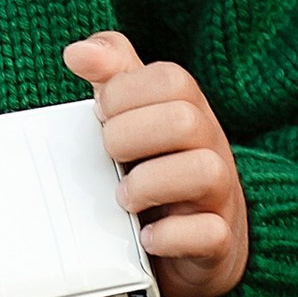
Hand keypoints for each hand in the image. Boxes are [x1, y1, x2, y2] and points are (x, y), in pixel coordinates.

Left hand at [64, 31, 249, 296]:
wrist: (197, 245)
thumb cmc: (158, 169)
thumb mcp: (136, 118)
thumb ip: (112, 77)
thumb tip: (76, 51)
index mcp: (191, 112)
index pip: (172, 79)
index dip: (126, 91)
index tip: (100, 114)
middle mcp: (211, 148)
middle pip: (186, 120)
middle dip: (130, 135)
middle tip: (109, 156)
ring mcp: (220, 195)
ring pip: (206, 171)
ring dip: (149, 184)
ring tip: (123, 199)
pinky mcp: (220, 242)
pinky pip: (210, 234)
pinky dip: (170, 235)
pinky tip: (145, 237)